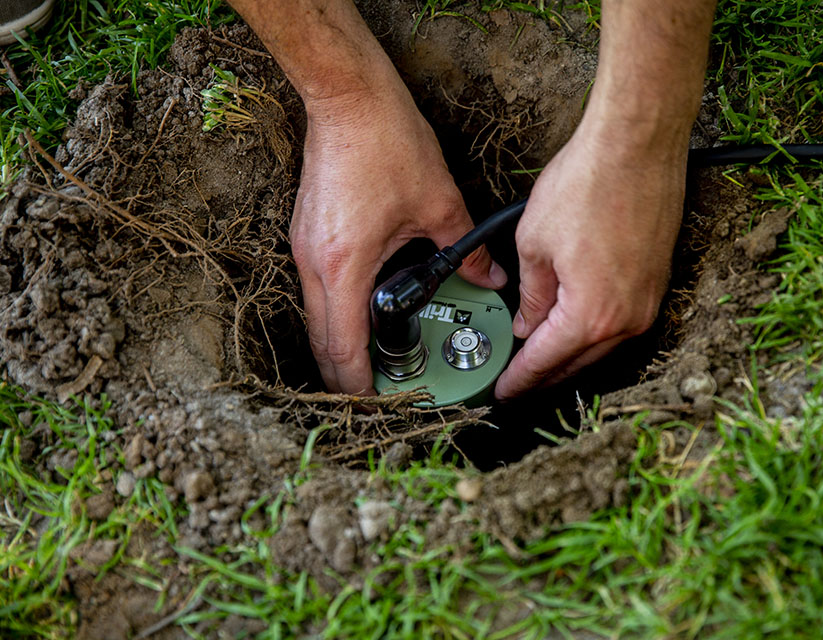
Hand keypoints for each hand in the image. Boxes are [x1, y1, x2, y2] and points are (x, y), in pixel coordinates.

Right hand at [291, 87, 505, 393]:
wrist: (348, 97)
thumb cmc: (387, 141)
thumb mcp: (439, 203)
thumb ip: (464, 251)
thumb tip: (487, 276)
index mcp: (345, 265)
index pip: (344, 347)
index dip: (358, 384)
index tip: (376, 403)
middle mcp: (315, 263)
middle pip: (321, 343)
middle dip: (344, 377)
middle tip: (374, 395)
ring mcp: (304, 248)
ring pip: (316, 319)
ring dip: (340, 347)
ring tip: (371, 364)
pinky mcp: (307, 235)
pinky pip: (317, 292)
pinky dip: (337, 316)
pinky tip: (364, 315)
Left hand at [494, 118, 687, 399]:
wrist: (636, 144)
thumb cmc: (589, 183)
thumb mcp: (534, 244)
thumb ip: (531, 294)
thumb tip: (528, 321)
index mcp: (591, 315)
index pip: (545, 362)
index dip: (518, 380)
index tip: (501, 392)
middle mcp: (626, 319)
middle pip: (576, 364)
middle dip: (542, 376)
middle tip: (516, 381)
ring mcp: (648, 302)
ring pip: (601, 348)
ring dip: (569, 356)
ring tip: (538, 358)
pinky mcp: (657, 283)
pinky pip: (620, 324)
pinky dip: (593, 332)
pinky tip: (574, 327)